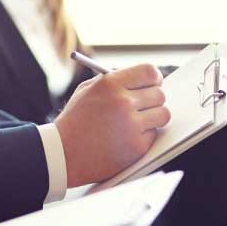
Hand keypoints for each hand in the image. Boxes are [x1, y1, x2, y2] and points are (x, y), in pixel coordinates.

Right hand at [54, 63, 170, 186]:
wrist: (63, 154)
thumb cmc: (74, 120)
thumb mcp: (87, 90)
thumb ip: (113, 81)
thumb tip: (140, 79)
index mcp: (110, 84)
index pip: (149, 71)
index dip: (154, 78)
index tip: (153, 83)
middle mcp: (123, 102)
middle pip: (159, 93)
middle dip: (153, 98)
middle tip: (145, 104)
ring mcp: (131, 125)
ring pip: (163, 114)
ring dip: (154, 117)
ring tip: (138, 121)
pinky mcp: (137, 146)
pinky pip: (154, 134)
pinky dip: (145, 135)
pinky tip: (127, 137)